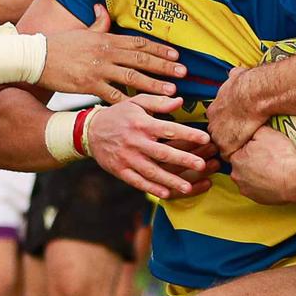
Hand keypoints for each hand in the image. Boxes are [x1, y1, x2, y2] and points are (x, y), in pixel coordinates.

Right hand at [38, 7, 182, 103]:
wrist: (37, 57)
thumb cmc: (60, 45)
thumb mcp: (82, 31)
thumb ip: (97, 22)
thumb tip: (103, 8)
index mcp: (106, 39)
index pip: (138, 43)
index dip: (159, 49)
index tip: (176, 55)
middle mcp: (106, 53)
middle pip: (140, 59)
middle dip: (164, 66)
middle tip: (183, 73)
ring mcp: (98, 69)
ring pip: (131, 77)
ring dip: (153, 85)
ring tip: (171, 91)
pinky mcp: (88, 85)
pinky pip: (112, 95)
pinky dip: (128, 102)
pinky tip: (142, 108)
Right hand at [86, 95, 214, 199]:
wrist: (90, 131)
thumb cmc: (118, 115)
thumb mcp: (136, 103)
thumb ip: (158, 102)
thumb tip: (180, 101)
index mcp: (142, 123)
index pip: (169, 129)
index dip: (188, 133)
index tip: (205, 137)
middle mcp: (135, 142)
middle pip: (163, 153)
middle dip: (183, 159)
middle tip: (202, 165)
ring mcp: (127, 158)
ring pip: (152, 171)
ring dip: (170, 180)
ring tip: (187, 187)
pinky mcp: (120, 170)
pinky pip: (138, 181)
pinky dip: (152, 188)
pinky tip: (166, 194)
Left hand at [206, 65, 268, 158]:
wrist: (252, 94)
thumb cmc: (246, 84)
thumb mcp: (236, 75)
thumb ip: (234, 76)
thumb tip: (237, 71)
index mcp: (214, 110)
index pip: (217, 121)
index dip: (226, 125)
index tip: (236, 125)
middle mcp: (212, 124)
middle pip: (216, 135)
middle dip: (226, 138)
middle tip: (240, 139)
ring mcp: (218, 136)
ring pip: (222, 147)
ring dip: (231, 148)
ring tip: (245, 148)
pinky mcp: (226, 146)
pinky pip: (230, 156)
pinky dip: (238, 156)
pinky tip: (248, 153)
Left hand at [227, 126, 295, 204]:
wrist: (294, 179)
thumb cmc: (280, 156)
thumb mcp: (266, 132)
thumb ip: (253, 130)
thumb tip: (249, 129)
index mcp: (235, 158)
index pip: (239, 150)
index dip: (251, 148)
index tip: (261, 148)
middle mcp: (236, 176)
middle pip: (242, 165)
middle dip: (252, 161)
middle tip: (268, 158)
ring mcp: (246, 189)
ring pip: (249, 178)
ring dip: (257, 174)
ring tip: (272, 169)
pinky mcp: (257, 199)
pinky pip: (258, 189)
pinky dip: (264, 185)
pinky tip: (274, 179)